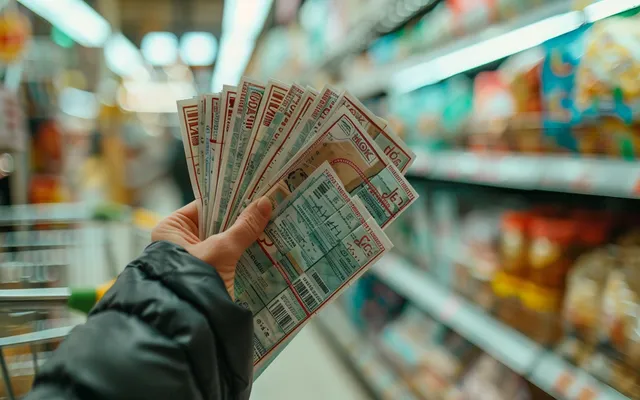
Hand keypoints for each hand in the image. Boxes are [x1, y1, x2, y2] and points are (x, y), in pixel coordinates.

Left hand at [151, 197, 271, 297]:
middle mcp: (178, 242)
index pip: (204, 206)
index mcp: (171, 229)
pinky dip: (242, 254)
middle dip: (240, 219)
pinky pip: (226, 258)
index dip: (229, 199)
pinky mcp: (205, 276)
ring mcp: (192, 261)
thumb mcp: (222, 250)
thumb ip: (244, 227)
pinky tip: (264, 246)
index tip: (253, 193)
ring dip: (243, 237)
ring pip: (222, 242)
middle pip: (215, 224)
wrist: (190, 322)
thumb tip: (265, 203)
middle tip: (266, 207)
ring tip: (270, 223)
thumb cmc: (194, 281)